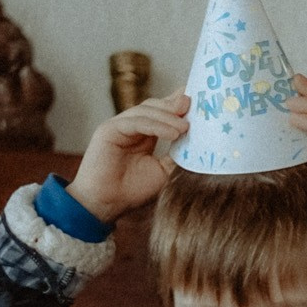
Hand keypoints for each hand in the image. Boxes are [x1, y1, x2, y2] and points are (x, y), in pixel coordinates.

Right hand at [68, 94, 189, 220]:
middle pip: (155, 106)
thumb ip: (177, 157)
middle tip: (196, 105)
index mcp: (144, 134)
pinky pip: (135, 122)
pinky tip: (173, 133)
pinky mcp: (108, 129)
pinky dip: (155, 125)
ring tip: (187, 126)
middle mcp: (131, 126)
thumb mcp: (163, 173)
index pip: (163, 113)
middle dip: (176, 105)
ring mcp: (119, 126)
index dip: (180, 105)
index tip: (202, 102)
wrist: (105, 205)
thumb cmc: (132, 191)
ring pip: (146, 111)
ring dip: (168, 116)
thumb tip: (200, 146)